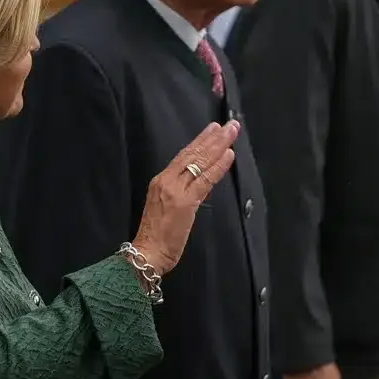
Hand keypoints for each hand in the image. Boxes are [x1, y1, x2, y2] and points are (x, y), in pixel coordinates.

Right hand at [131, 121, 240, 274]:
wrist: (146, 253)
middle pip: (193, 154)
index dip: (200, 141)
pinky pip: (205, 181)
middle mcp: (167, 181)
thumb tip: (202, 181)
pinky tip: (229, 156)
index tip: (213, 129)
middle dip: (213, 138)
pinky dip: (218, 167)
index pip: (184, 156)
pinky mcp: (186, 203)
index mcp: (160, 181)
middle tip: (230, 125)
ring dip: (219, 146)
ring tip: (232, 133)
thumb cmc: (155, 235)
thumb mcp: (166, 206)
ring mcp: (176, 191)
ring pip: (200, 163)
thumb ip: (183, 192)